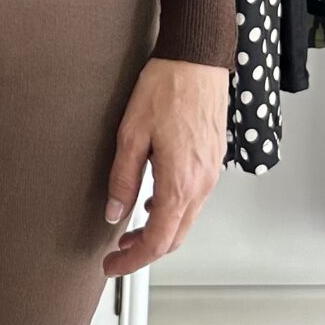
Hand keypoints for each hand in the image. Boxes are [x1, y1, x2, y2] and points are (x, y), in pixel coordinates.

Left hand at [99, 55, 228, 275]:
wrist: (197, 59)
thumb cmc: (167, 87)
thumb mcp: (131, 134)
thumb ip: (123, 179)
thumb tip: (114, 212)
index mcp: (179, 183)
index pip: (157, 241)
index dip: (132, 261)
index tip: (112, 265)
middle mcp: (201, 184)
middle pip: (175, 238)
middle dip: (144, 252)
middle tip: (116, 254)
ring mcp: (210, 174)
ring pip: (186, 221)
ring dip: (159, 233)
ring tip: (129, 232)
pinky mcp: (212, 162)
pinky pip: (194, 201)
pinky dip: (173, 212)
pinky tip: (152, 203)